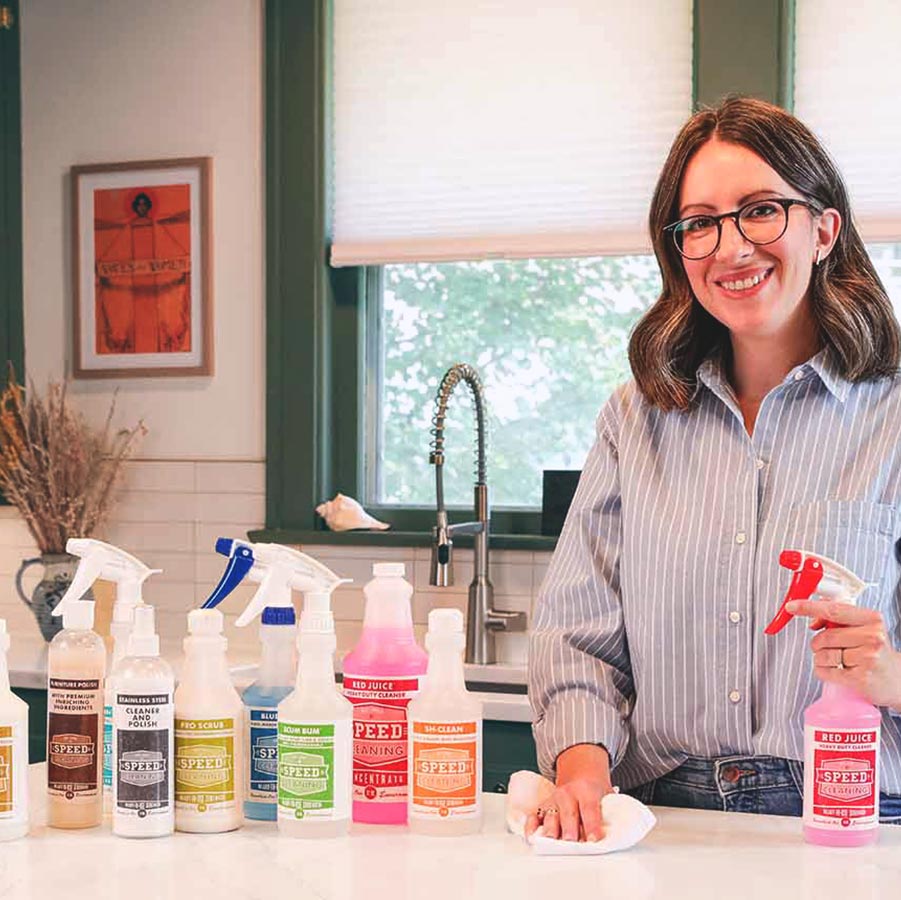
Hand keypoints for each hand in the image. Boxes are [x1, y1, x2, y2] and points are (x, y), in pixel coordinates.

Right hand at [524, 743, 612, 841]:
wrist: (581, 770)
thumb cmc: (594, 787)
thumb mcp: (606, 795)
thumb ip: (609, 812)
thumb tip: (614, 835)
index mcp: (586, 790)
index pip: (590, 809)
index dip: (592, 825)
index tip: (594, 840)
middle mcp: (567, 794)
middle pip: (568, 814)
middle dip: (569, 830)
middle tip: (572, 843)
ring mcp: (553, 799)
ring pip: (550, 816)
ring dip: (551, 830)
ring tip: (551, 842)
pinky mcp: (544, 805)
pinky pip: (534, 815)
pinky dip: (531, 825)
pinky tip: (532, 835)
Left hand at [785, 599, 900, 709]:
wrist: (898, 679)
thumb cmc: (876, 651)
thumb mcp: (864, 628)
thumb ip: (838, 619)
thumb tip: (812, 619)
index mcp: (872, 620)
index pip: (834, 610)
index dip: (809, 607)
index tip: (792, 606)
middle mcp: (872, 637)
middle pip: (825, 636)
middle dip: (818, 643)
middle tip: (828, 647)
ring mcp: (868, 658)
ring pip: (823, 654)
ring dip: (820, 658)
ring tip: (836, 661)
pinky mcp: (860, 678)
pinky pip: (826, 671)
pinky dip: (823, 671)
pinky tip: (834, 671)